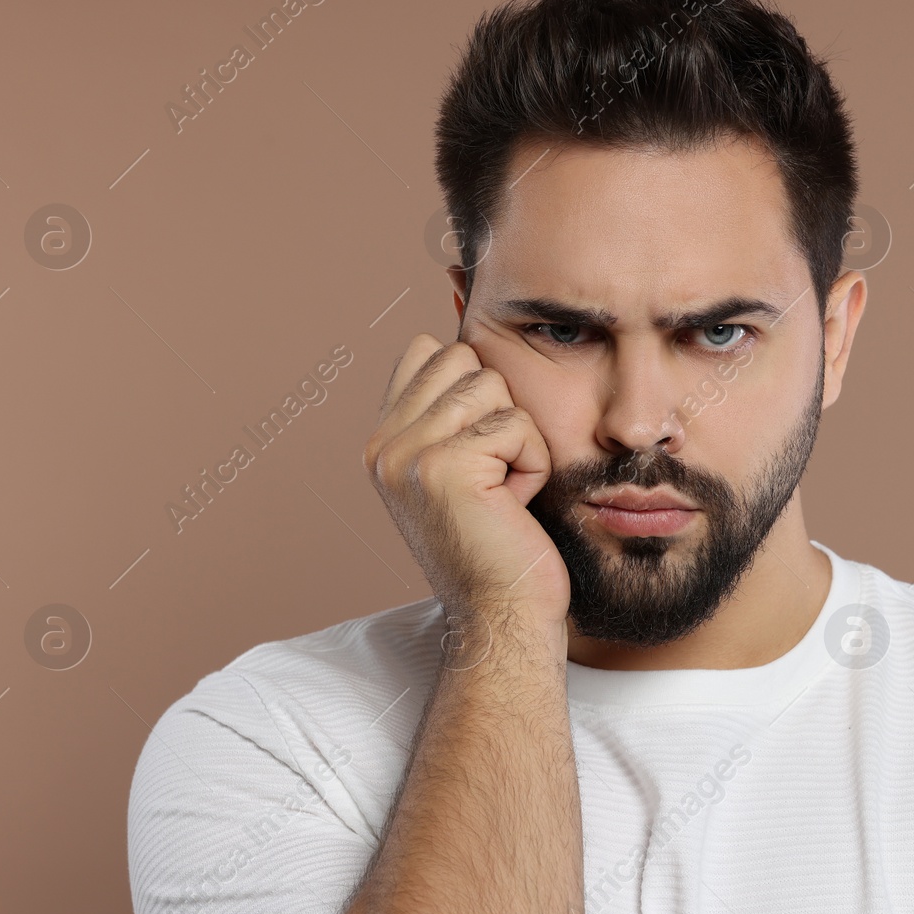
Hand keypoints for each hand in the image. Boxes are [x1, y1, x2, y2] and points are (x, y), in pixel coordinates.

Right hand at [364, 334, 570, 654]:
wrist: (504, 617)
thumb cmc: (503, 543)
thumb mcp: (470, 462)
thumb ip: (456, 401)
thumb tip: (460, 295)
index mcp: (381, 439)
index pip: (429, 350)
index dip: (473, 388)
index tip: (483, 448)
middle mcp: (382, 444)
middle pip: (466, 360)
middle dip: (501, 411)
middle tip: (495, 476)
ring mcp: (405, 455)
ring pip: (494, 387)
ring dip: (519, 439)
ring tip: (503, 491)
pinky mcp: (442, 468)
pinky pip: (516, 426)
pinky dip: (532, 465)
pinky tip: (512, 507)